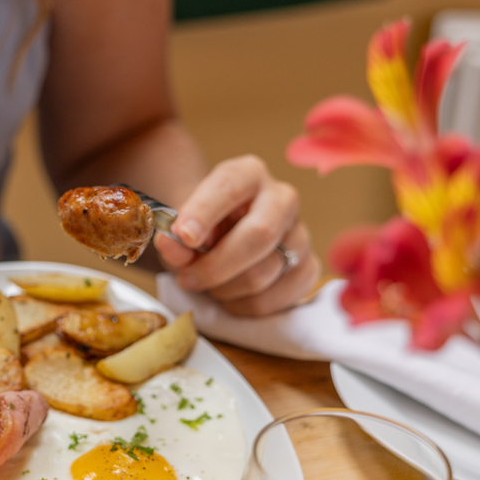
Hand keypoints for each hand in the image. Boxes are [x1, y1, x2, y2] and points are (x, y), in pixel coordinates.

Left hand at [153, 155, 319, 315]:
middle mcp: (282, 198)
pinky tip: (233, 295)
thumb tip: (171, 245)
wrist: (225, 238)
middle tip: (187, 279)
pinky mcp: (308, 268)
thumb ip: (174, 237)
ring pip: (264, 273)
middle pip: (259, 235)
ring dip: (226, 289)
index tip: (185, 236)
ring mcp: (300, 234)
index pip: (229, 187)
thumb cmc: (203, 228)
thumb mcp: (182, 227)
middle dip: (217, 266)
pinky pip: (276, 298)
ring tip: (211, 284)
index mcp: (248, 174)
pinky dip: (245, 306)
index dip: (205, 212)